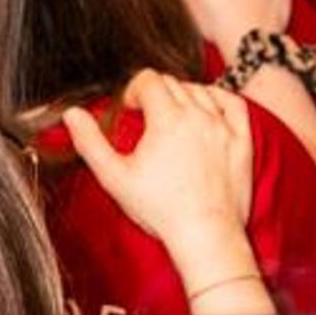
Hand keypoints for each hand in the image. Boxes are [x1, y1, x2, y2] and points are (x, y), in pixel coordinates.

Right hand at [63, 70, 255, 286]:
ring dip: (182, 97)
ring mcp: (224, 127)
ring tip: (172, 120)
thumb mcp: (115, 177)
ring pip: (200, 91)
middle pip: (173, 83)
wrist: (205, 235)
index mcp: (167, 118)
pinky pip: (233, 104)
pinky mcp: (242, 141)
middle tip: (146, 120)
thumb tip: (72, 114)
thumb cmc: (160, 209)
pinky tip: (207, 110)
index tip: (129, 112)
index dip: (133, 91)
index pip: (148, 80)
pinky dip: (218, 99)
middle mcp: (199, 115)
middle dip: (154, 94)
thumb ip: (90, 142)